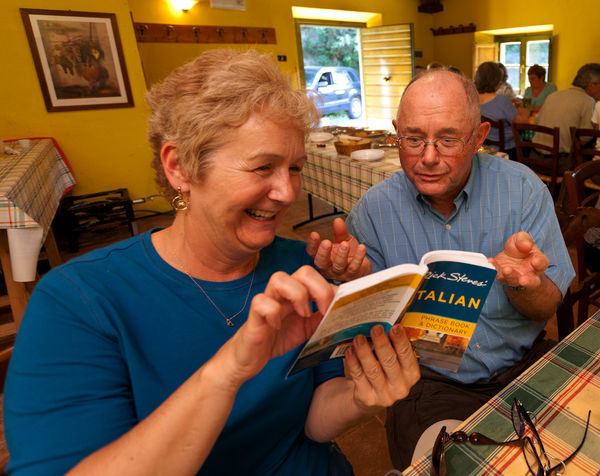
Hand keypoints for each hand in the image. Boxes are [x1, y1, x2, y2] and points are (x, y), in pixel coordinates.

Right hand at [220, 266, 334, 387]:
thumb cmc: (277, 338)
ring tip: (302, 315)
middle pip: (304, 271)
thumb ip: (322, 318)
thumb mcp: (307, 329)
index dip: (332, 289)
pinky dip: (272, 313)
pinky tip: (277, 327)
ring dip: (297, 295)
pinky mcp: (253, 314)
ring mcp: (267, 300)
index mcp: (297, 293)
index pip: (318, 277)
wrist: (250, 357)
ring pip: (279, 278)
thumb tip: (344, 311)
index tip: (341, 308)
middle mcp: (283, 292)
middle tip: (324, 311)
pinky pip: (261, 302)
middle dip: (320, 289)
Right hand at [306, 217, 371, 281]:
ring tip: (345, 244)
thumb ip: (340, 232)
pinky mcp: (352, 275)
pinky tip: (361, 247)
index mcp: (322, 258)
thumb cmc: (348, 254)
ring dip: (341, 254)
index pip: (312, 252)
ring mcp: (340, 273)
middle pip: (321, 262)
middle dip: (323, 252)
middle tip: (326, 242)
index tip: (314, 234)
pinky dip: (358, 257)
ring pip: (338, 266)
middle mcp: (328, 267)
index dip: (312, 244)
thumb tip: (338, 220)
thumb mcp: (343, 240)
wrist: (361, 268)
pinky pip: (354, 267)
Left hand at [344, 324, 419, 410]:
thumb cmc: (385, 373)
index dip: (401, 341)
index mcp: (411, 375)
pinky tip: (350, 351)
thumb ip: (393, 348)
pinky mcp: (367, 398)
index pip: (407, 355)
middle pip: (390, 362)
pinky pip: (358, 377)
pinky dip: (353, 362)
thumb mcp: (395, 363)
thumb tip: (385, 325)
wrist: (372, 396)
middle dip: (382, 343)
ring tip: (359, 338)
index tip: (395, 326)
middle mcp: (400, 387)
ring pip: (373, 370)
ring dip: (364, 352)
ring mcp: (384, 395)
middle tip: (375, 329)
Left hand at [488, 231, 549, 289]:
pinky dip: (494, 269)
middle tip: (523, 280)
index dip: (539, 263)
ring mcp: (515, 277)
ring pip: (514, 280)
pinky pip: (498, 274)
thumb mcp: (522, 239)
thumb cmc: (519, 248)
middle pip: (532, 281)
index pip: (542, 264)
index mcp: (537, 262)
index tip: (535, 261)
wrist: (509, 256)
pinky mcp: (502, 276)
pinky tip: (491, 261)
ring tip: (506, 270)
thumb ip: (524, 240)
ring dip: (510, 276)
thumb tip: (526, 246)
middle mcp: (529, 274)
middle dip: (528, 281)